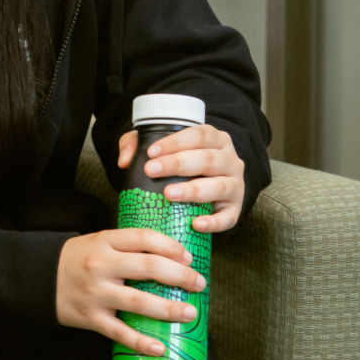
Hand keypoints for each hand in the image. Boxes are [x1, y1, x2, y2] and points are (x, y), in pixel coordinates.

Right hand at [54, 228, 204, 354]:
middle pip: (148, 268)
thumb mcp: (98, 242)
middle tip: (199, 284)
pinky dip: (141, 342)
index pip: (144, 238)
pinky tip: (160, 348)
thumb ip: (128, 246)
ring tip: (190, 313)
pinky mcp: (91, 318)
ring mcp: (96, 293)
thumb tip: (171, 256)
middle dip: (180, 276)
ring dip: (169, 309)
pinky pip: (119, 333)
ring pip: (139, 301)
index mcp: (104, 242)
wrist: (39, 277)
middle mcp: (101, 266)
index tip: (189, 258)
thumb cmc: (78, 259)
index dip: (171, 247)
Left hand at [116, 123, 246, 233]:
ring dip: (193, 190)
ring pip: (220, 186)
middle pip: (208, 159)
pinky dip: (214, 222)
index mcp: (215, 139)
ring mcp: (236, 185)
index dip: (175, 142)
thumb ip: (137, 145)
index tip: (151, 152)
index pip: (199, 135)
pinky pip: (229, 217)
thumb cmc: (182, 162)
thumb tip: (124, 161)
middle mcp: (230, 160)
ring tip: (168, 194)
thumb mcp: (161, 147)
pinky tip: (195, 224)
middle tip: (152, 170)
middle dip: (178, 164)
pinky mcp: (235, 209)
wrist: (209, 184)